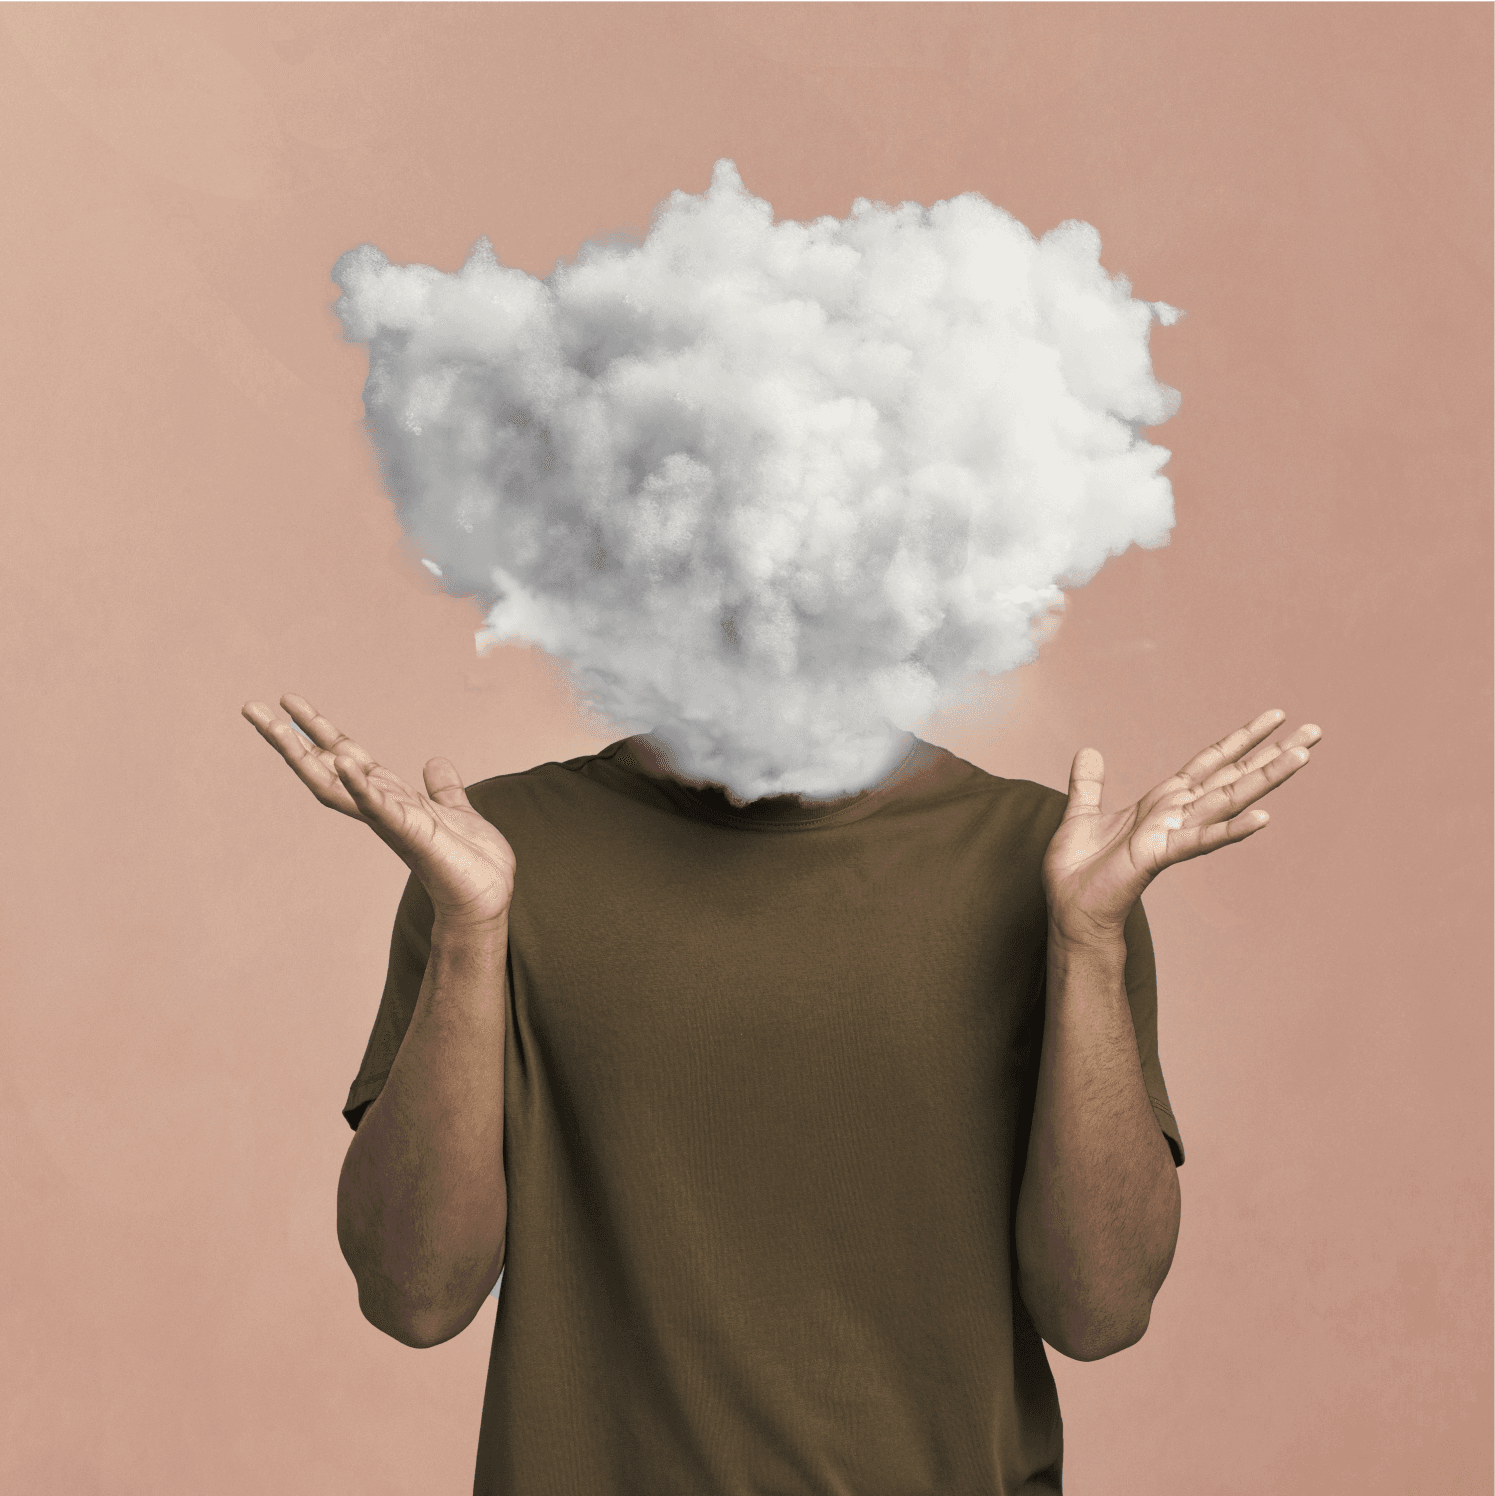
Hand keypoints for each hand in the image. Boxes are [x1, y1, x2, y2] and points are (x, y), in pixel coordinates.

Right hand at [242, 693, 515, 929]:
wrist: (486, 899)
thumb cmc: (471, 863)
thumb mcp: (455, 811)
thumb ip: (443, 788)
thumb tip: (434, 763)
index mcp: (390, 798)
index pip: (345, 757)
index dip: (317, 729)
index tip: (288, 702)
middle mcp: (380, 808)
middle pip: (323, 767)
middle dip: (287, 739)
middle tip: (250, 708)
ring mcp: (390, 821)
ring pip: (334, 786)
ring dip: (302, 757)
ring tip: (276, 727)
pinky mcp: (411, 833)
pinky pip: (379, 807)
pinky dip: (361, 785)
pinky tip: (344, 761)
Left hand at [1042, 708, 1320, 947]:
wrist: (1070, 910)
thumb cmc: (1078, 871)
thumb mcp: (1081, 815)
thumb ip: (1089, 784)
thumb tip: (1088, 751)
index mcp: (1162, 803)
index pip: (1210, 763)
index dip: (1241, 739)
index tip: (1275, 717)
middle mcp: (1176, 816)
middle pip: (1233, 777)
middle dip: (1273, 754)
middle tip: (1315, 731)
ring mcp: (1173, 835)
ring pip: (1227, 800)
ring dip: (1265, 779)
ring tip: (1302, 757)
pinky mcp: (1159, 855)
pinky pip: (1200, 840)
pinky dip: (1232, 829)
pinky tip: (1264, 816)